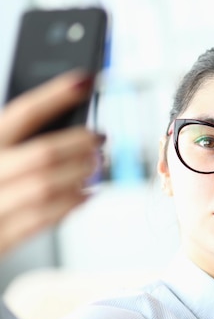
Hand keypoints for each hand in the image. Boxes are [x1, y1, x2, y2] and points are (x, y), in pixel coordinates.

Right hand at [0, 71, 103, 255]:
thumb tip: (68, 114)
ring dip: (79, 173)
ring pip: (46, 186)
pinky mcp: (0, 238)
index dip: (56, 95)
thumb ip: (18, 138)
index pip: (23, 113)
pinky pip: (41, 220)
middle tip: (99, 137)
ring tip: (97, 164)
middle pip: (42, 153)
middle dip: (78, 143)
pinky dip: (70, 204)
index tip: (86, 80)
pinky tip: (86, 194)